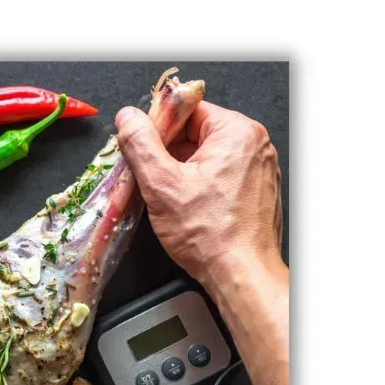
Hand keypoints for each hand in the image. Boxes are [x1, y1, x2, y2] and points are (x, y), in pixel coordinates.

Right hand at [114, 101, 283, 290]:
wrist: (241, 274)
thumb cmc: (209, 233)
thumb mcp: (161, 183)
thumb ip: (140, 144)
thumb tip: (127, 117)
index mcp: (236, 132)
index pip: (188, 110)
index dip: (157, 126)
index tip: (138, 146)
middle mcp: (253, 145)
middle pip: (196, 133)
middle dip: (167, 153)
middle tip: (146, 176)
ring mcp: (257, 169)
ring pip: (205, 157)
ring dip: (179, 171)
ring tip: (163, 195)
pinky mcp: (255, 192)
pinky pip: (219, 176)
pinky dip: (197, 186)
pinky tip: (183, 207)